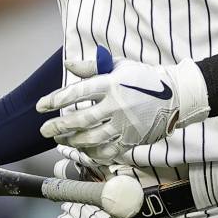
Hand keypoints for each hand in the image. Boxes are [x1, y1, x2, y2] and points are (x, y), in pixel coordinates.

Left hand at [37, 54, 208, 164]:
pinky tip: (82, 151)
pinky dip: (91, 154)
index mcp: (112, 83)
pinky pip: (107, 152)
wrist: (176, 95)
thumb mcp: (120, 65)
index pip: (77, 92)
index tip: (41, 106)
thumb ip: (92, 66)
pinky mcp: (132, 139)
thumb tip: (68, 64)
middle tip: (44, 130)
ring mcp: (125, 125)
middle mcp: (116, 105)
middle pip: (80, 120)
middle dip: (58, 126)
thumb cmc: (143, 77)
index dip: (55, 99)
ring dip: (72, 141)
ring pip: (91, 139)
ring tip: (61, 140)